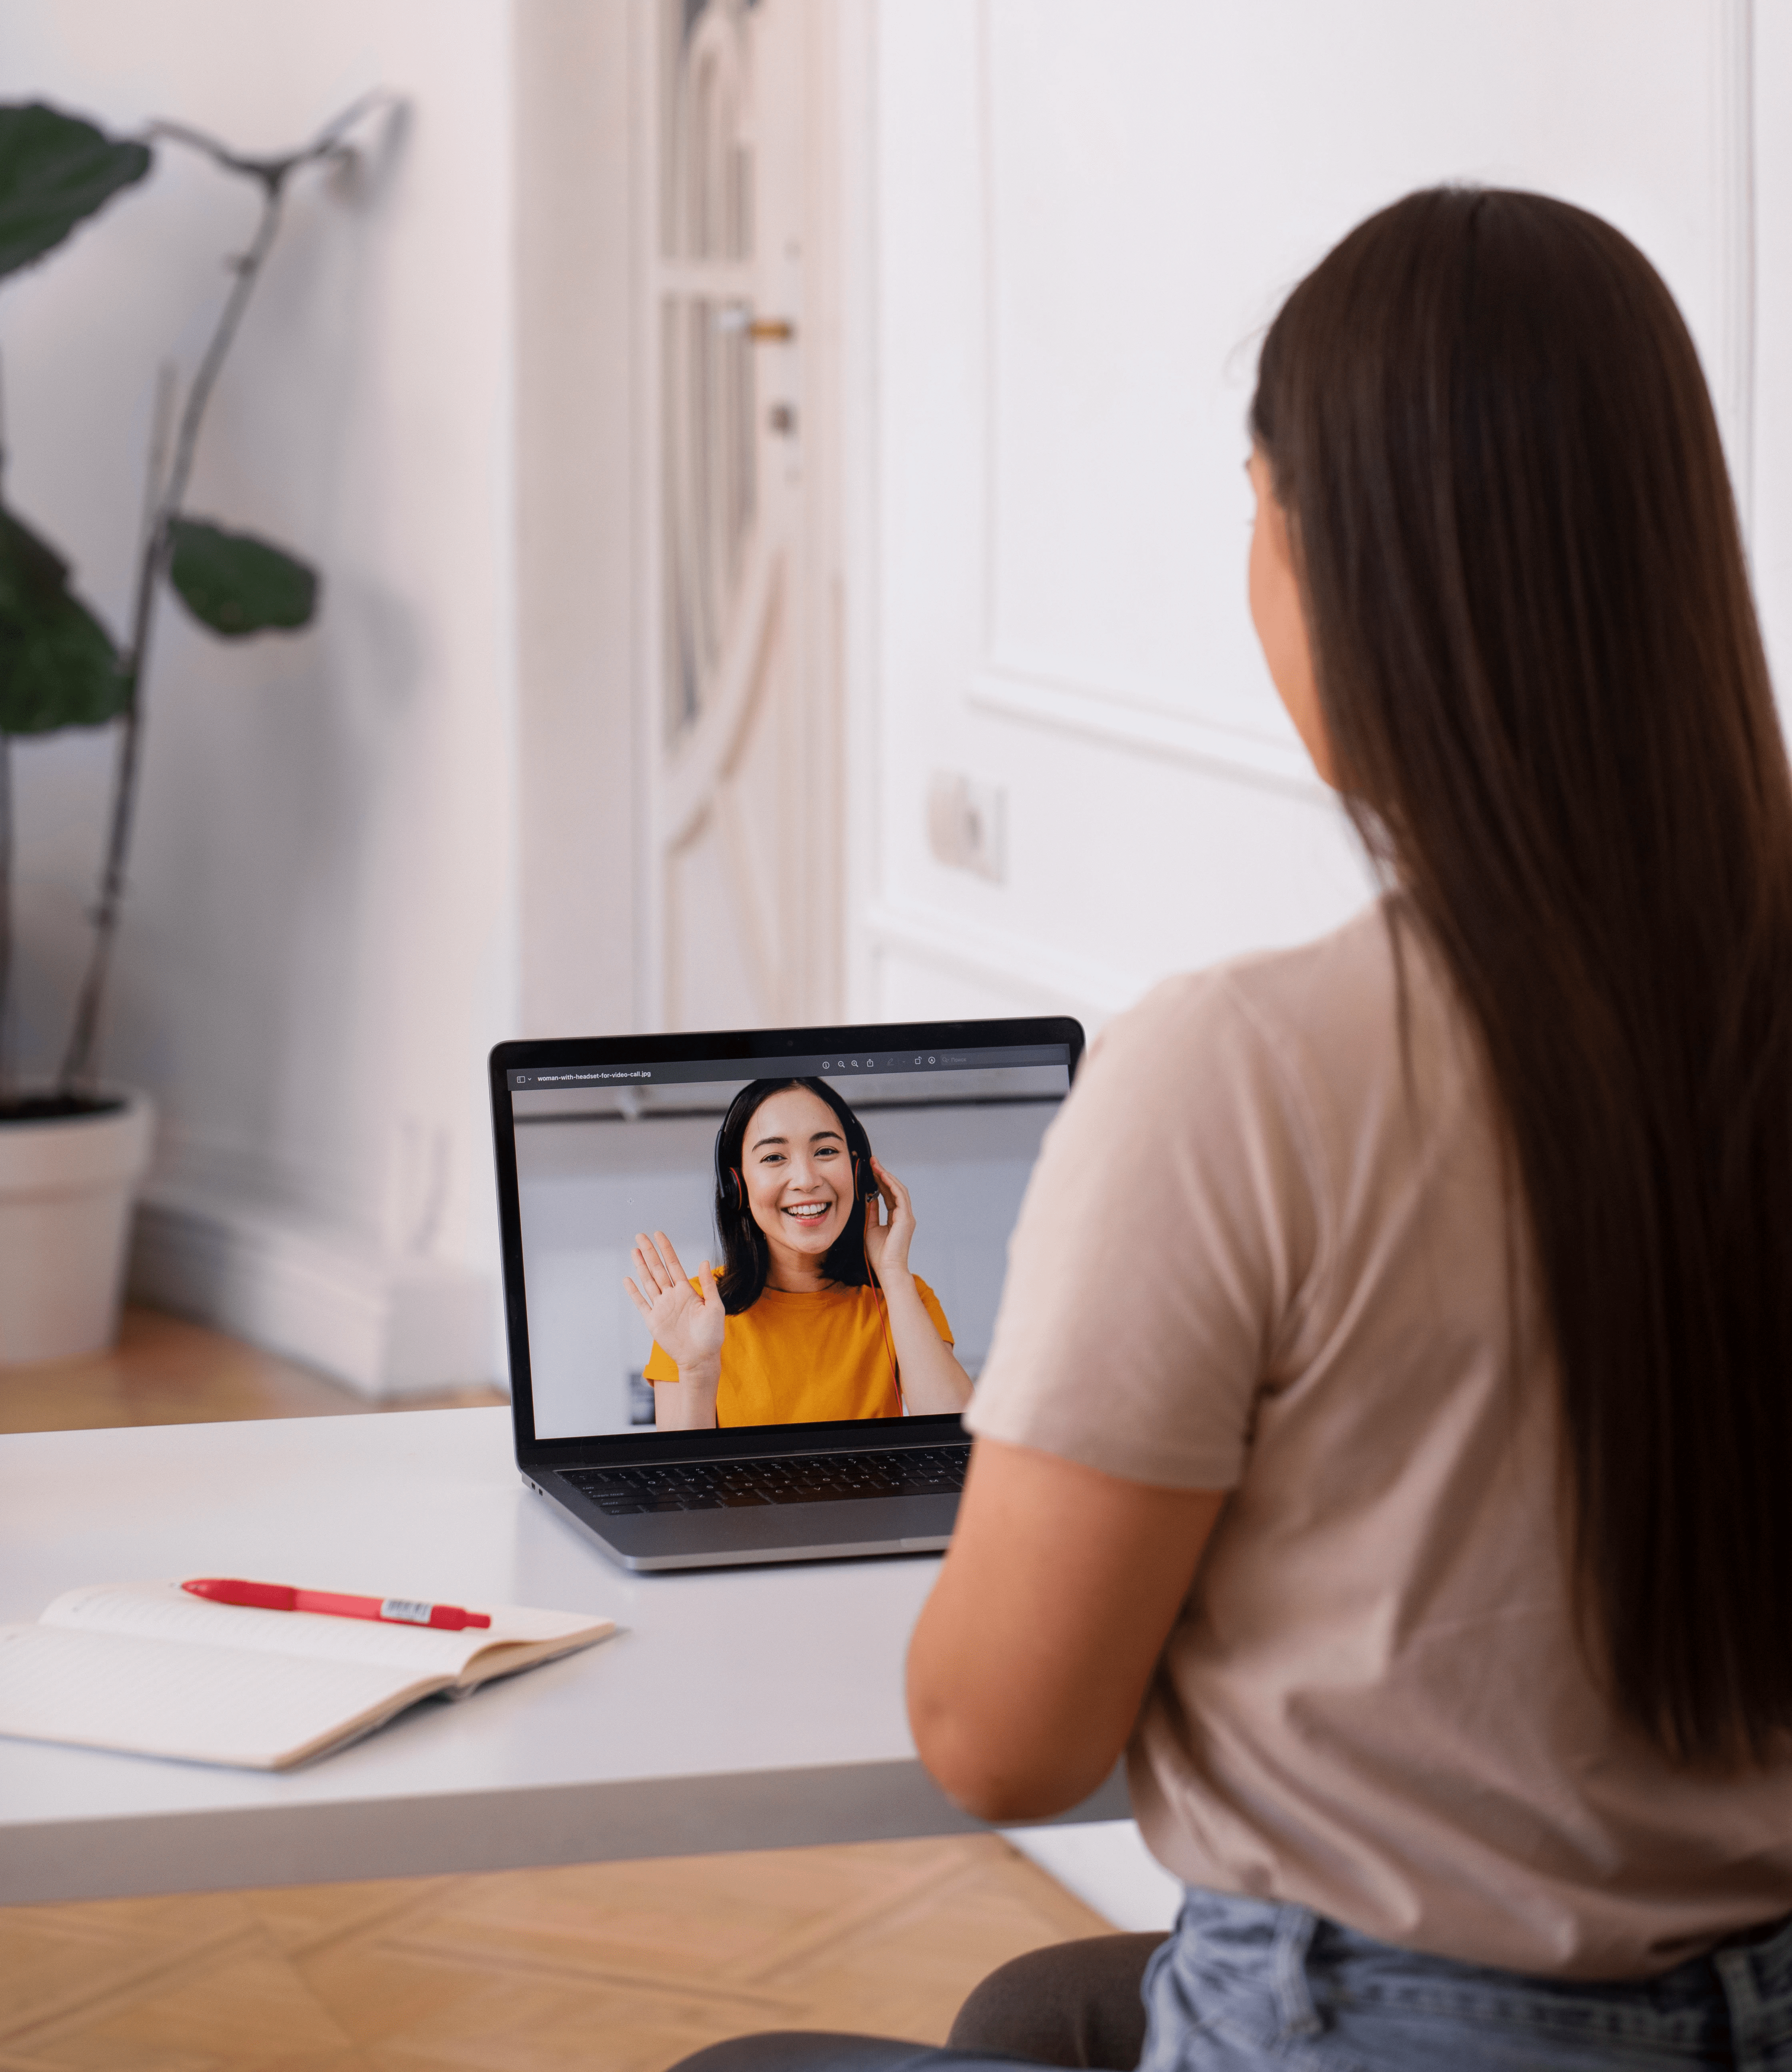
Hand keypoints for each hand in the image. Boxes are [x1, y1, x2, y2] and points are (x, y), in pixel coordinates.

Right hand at [624, 1232, 724, 1370]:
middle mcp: (672, 1296)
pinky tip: (628, 1279)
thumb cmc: (712, 1335)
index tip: (659, 1234)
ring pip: (648, 1282)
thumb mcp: (715, 1307)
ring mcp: (661, 1307)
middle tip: (640, 1235)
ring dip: (641, 1266)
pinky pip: (641, 1303)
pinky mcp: (653, 1321)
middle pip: (657, 1269)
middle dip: (649, 1252)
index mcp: (687, 1291)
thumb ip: (708, 1285)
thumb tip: (703, 1261)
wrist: (701, 1358)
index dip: (666, 1249)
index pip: (673, 1265)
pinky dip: (634, 1292)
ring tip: (635, 1250)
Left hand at [862, 1157, 915, 1281]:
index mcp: (897, 1218)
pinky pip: (899, 1197)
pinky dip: (891, 1185)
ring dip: (887, 1176)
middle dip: (883, 1174)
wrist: (887, 1269)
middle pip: (895, 1189)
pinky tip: (882, 1176)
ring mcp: (907, 1216)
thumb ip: (872, 1213)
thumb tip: (868, 1198)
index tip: (871, 1170)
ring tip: (876, 1165)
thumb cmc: (879, 1254)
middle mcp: (904, 1215)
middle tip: (873, 1161)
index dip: (880, 1181)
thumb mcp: (871, 1228)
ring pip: (898, 1190)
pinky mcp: (905, 1219)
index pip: (889, 1194)